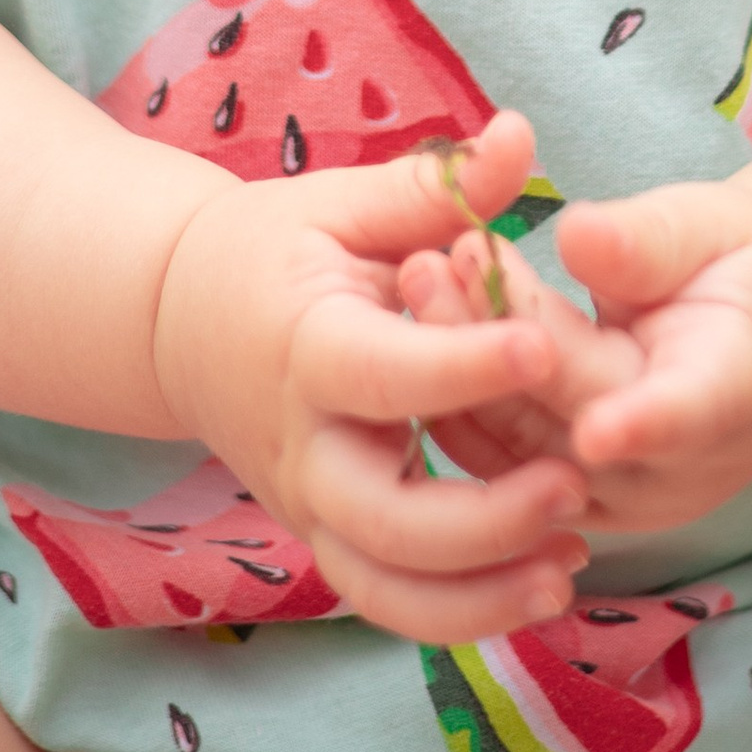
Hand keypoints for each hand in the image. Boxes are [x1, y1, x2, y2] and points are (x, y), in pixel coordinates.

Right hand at [149, 111, 592, 641]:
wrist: (177, 323)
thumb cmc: (275, 251)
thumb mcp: (345, 204)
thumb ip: (437, 185)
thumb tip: (521, 134)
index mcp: (308, 346)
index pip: (386, 372)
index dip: (465, 365)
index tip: (545, 343)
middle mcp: (303, 445)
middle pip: (384, 518)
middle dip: (484, 518)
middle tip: (574, 483)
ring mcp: (310, 506)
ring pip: (386, 587)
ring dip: (481, 595)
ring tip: (572, 563)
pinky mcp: (327, 539)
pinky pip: (388, 604)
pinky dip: (460, 617)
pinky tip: (543, 588)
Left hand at [408, 176, 751, 537]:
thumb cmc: (736, 264)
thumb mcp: (710, 228)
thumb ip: (647, 241)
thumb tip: (578, 232)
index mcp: (738, 386)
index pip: (695, 413)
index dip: (646, 427)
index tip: (596, 431)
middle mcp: (685, 465)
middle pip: (580, 416)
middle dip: (503, 342)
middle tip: (436, 259)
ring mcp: (626, 497)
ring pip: (526, 450)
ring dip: (464, 370)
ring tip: (422, 276)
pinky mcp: (572, 505)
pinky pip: (502, 466)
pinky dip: (459, 401)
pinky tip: (428, 327)